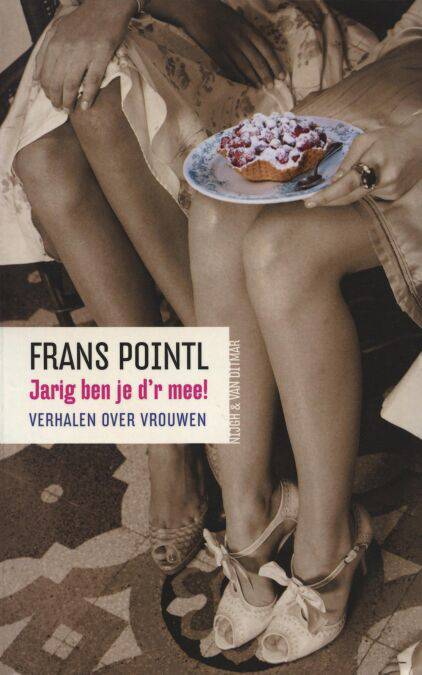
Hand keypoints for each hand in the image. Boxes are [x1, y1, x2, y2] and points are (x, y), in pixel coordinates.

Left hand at [35, 0, 136, 111]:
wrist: (106, 7)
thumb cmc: (83, 21)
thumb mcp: (58, 30)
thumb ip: (45, 51)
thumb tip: (36, 77)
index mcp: (55, 42)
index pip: (45, 74)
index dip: (47, 91)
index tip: (51, 99)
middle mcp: (67, 48)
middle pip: (57, 82)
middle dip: (57, 99)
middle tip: (60, 108)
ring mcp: (84, 52)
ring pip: (72, 84)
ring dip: (69, 101)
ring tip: (70, 110)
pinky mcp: (101, 55)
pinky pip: (92, 81)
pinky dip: (88, 96)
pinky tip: (86, 106)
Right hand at [177, 0, 282, 86]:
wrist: (196, 8)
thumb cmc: (218, 13)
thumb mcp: (238, 18)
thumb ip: (249, 32)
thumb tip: (261, 49)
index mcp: (247, 27)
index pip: (266, 48)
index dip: (275, 63)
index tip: (281, 75)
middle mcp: (240, 37)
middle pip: (257, 59)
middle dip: (266, 74)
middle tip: (272, 87)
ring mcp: (227, 45)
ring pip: (245, 66)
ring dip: (254, 79)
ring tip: (260, 88)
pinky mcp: (215, 51)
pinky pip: (229, 67)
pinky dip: (237, 77)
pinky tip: (244, 84)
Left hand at [305, 116, 421, 207]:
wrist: (421, 144)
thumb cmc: (390, 138)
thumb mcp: (366, 139)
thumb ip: (348, 160)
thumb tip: (332, 181)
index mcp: (375, 160)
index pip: (347, 183)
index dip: (327, 195)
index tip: (309, 202)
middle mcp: (385, 179)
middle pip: (349, 196)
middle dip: (329, 200)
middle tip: (310, 201)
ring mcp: (391, 190)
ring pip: (359, 197)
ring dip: (346, 193)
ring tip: (346, 181)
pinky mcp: (395, 196)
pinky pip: (370, 196)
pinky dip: (363, 190)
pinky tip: (371, 178)